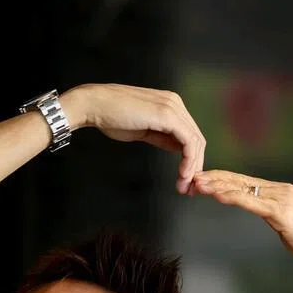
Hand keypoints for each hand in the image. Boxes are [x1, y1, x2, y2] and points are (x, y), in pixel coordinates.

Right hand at [63, 84, 204, 193]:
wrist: (96, 105)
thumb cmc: (112, 116)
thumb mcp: (143, 129)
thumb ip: (162, 136)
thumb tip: (176, 146)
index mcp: (169, 105)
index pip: (190, 134)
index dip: (191, 159)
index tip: (185, 180)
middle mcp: (175, 104)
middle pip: (197, 139)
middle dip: (195, 166)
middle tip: (187, 188)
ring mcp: (172, 108)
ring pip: (195, 141)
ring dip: (192, 167)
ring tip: (184, 185)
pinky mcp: (167, 115)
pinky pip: (188, 141)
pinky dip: (188, 160)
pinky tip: (182, 174)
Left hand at [191, 171, 292, 272]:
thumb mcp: (287, 225)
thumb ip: (274, 216)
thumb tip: (267, 215)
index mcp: (280, 192)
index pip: (245, 182)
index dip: (222, 180)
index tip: (203, 180)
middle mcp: (279, 190)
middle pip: (240, 181)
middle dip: (214, 178)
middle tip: (192, 177)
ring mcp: (280, 199)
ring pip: (242, 189)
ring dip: (217, 186)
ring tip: (197, 184)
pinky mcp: (280, 212)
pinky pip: (251, 203)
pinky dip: (232, 198)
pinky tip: (216, 196)